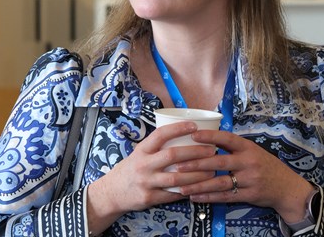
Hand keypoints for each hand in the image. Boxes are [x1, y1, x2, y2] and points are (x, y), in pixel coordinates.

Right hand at [86, 121, 216, 231]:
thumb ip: (157, 147)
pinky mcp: (149, 198)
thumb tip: (183, 135)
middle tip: (211, 150)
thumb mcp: (139, 153)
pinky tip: (199, 188)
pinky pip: (173, 195)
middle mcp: (143, 164)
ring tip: (211, 171)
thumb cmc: (130, 169)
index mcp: (142, 150)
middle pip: (172, 155)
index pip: (160, 134)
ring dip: (197, 175)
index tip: (194, 126)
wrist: (112, 192)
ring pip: (176, 178)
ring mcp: (146, 182)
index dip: (178, 128)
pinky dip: (187, 191)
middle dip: (195, 152)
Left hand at [177, 130, 313, 222]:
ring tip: (182, 187)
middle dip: (197, 164)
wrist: (286, 187)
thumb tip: (206, 139)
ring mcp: (250, 179)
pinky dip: (209, 197)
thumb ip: (233, 147)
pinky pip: (226, 196)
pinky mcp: (250, 195)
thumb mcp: (253, 151)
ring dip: (199, 185)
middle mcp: (249, 162)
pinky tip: (196, 197)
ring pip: (220, 182)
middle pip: (220, 162)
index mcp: (248, 147)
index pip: (226, 138)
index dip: (210, 136)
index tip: (192, 135)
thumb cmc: (265, 165)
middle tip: (178, 166)